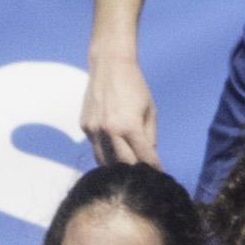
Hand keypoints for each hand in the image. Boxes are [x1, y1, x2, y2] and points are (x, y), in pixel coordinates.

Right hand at [79, 53, 158, 167]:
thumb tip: (150, 156)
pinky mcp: (85, 127)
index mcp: (129, 127)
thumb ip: (150, 136)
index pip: (144, 157)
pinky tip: (114, 155)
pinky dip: (105, 154)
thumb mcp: (150, 111)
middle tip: (144, 177)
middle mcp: (108, 131)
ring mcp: (93, 130)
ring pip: (104, 160)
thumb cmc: (135, 87)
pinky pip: (95, 147)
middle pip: (123, 164)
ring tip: (128, 171)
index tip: (159, 176)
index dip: (153, 168)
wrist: (109, 67)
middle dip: (135, 172)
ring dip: (117, 167)